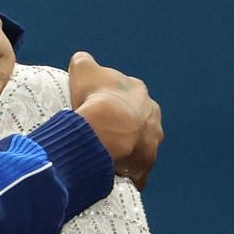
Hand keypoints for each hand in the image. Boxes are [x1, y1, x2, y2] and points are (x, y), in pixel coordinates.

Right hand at [67, 52, 162, 190]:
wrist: (103, 131)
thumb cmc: (94, 98)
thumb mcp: (84, 69)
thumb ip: (84, 61)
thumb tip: (81, 60)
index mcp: (138, 91)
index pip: (126, 93)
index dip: (110, 99)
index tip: (97, 106)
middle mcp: (151, 115)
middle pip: (136, 120)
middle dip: (123, 125)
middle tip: (101, 131)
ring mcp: (151, 141)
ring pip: (139, 146)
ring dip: (127, 149)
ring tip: (105, 154)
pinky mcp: (145, 164)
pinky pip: (135, 171)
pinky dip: (126, 173)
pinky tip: (111, 174)